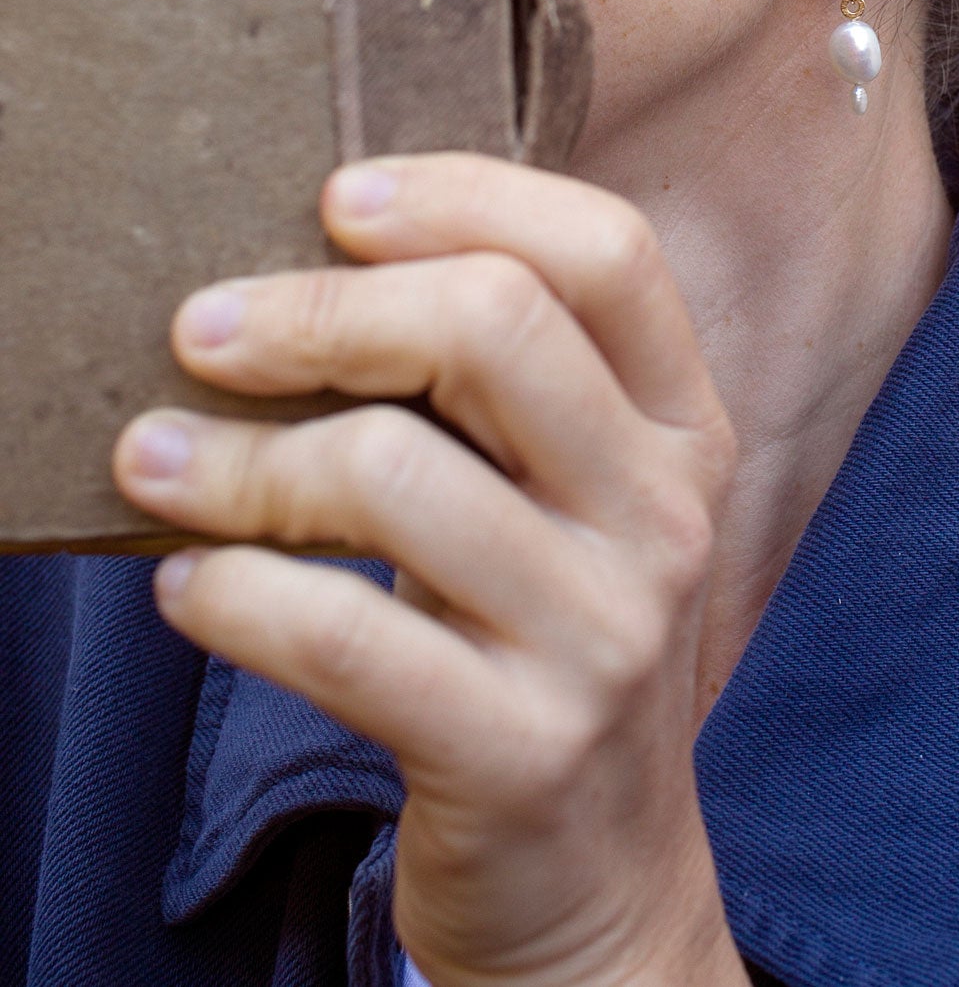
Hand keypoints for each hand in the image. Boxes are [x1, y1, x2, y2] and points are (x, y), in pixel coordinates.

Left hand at [112, 156, 745, 986]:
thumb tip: (316, 252)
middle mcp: (663, 514)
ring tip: (151, 464)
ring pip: (390, 472)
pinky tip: (189, 584)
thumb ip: (502, 383)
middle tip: (202, 329)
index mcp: (685, 424)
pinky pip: (342, 636)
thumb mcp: (570, 497)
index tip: (335, 200)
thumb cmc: (544, 639)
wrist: (602, 884)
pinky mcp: (518, 752)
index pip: (606, 250)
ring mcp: (602, 636)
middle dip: (322, 309)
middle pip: (494, 325)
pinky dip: (236, 594)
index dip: (467, 196)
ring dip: (235, 460)